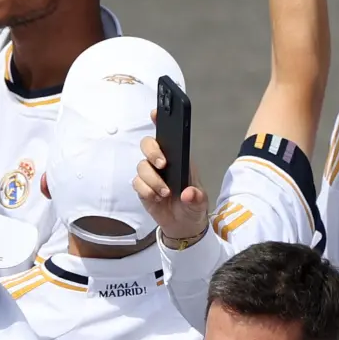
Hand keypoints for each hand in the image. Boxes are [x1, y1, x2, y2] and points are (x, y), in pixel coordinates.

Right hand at [132, 111, 209, 246]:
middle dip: (153, 152)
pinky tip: (157, 198)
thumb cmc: (192, 207)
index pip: (169, 135)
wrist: (183, 226)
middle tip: (162, 165)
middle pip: (148, 144)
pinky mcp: (142, 187)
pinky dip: (146, 190)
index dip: (160, 121)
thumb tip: (188, 193)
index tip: (156, 113)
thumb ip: (196, 198)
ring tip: (165, 193)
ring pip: (141, 166)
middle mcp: (163, 162)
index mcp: (180, 158)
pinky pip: (137, 183)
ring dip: (152, 179)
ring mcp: (151, 175)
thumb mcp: (201, 203)